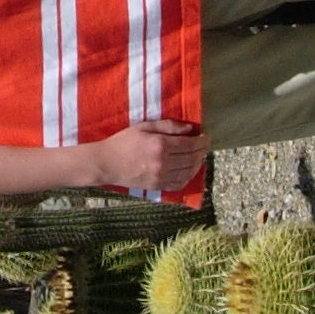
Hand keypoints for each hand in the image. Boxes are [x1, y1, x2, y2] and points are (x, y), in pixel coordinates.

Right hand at [91, 119, 209, 191]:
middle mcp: (163, 162)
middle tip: (206, 146)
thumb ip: (168, 126)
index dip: (202, 141)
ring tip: (200, 157)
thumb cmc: (124, 141)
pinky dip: (189, 177)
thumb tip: (190, 129)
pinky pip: (179, 184)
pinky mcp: (157, 186)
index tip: (207, 137)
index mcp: (160, 145)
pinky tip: (190, 171)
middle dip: (203, 151)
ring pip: (189, 172)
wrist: (107, 164)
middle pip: (192, 158)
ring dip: (198, 164)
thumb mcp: (144, 126)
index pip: (189, 144)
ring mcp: (161, 177)